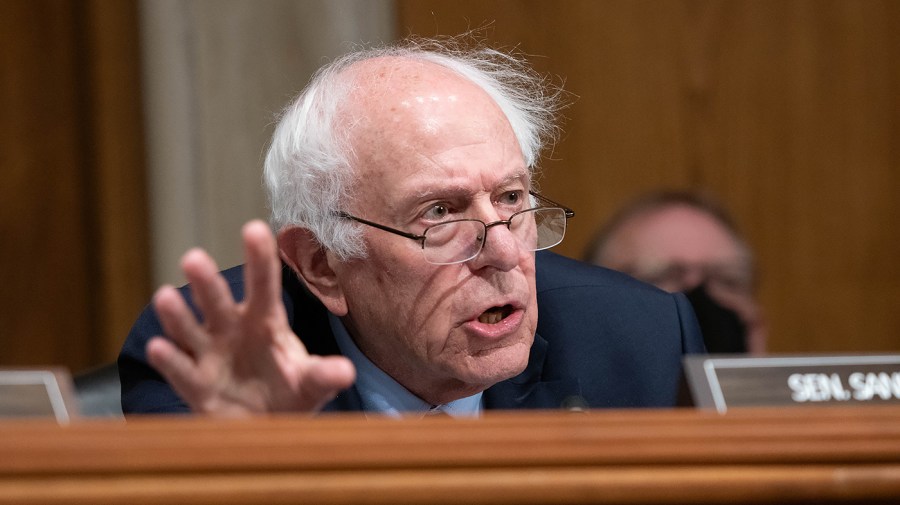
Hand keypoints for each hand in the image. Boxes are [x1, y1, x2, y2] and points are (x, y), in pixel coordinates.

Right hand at [145, 220, 355, 415]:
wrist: (269, 428)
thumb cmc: (290, 392)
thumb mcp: (311, 383)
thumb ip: (324, 375)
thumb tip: (346, 372)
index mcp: (265, 321)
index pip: (263, 285)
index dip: (259, 258)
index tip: (254, 228)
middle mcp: (232, 331)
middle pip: (218, 302)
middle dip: (206, 283)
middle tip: (193, 258)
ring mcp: (211, 356)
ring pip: (190, 331)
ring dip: (178, 315)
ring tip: (165, 296)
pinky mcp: (196, 387)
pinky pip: (181, 371)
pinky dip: (170, 360)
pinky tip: (158, 347)